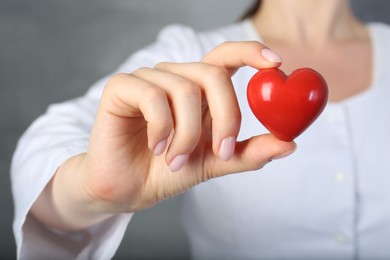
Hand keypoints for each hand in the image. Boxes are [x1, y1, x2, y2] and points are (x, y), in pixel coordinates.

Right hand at [32, 42, 295, 229]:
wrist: (126, 189)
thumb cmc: (167, 171)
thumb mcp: (213, 163)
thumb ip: (247, 153)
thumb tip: (289, 144)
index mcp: (198, 89)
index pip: (225, 57)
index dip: (251, 52)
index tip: (276, 64)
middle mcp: (174, 77)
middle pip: (213, 75)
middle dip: (226, 117)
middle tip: (222, 150)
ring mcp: (147, 79)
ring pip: (185, 90)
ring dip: (187, 134)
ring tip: (176, 160)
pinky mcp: (121, 87)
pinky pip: (153, 97)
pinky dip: (162, 128)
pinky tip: (156, 147)